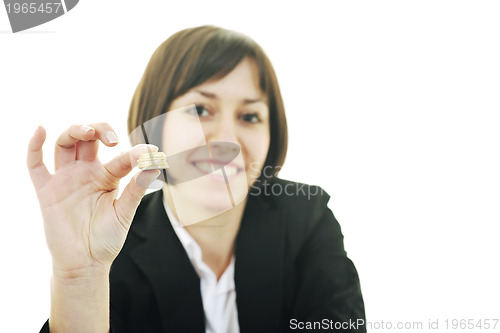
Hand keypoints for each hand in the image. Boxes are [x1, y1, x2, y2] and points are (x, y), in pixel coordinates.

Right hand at [27, 123, 159, 276]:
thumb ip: (136, 190)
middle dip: (99, 130)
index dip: (134, 153)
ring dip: (74, 131)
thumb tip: (154, 167)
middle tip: (111, 139)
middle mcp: (86, 173)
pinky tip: (40, 129)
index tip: (150, 153)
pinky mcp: (47, 191)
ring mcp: (65, 180)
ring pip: (64, 144)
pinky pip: (35, 165)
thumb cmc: (106, 239)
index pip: (120, 157)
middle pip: (88, 140)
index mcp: (107, 177)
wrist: (84, 264)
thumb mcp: (124, 213)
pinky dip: (34, 146)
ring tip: (87, 131)